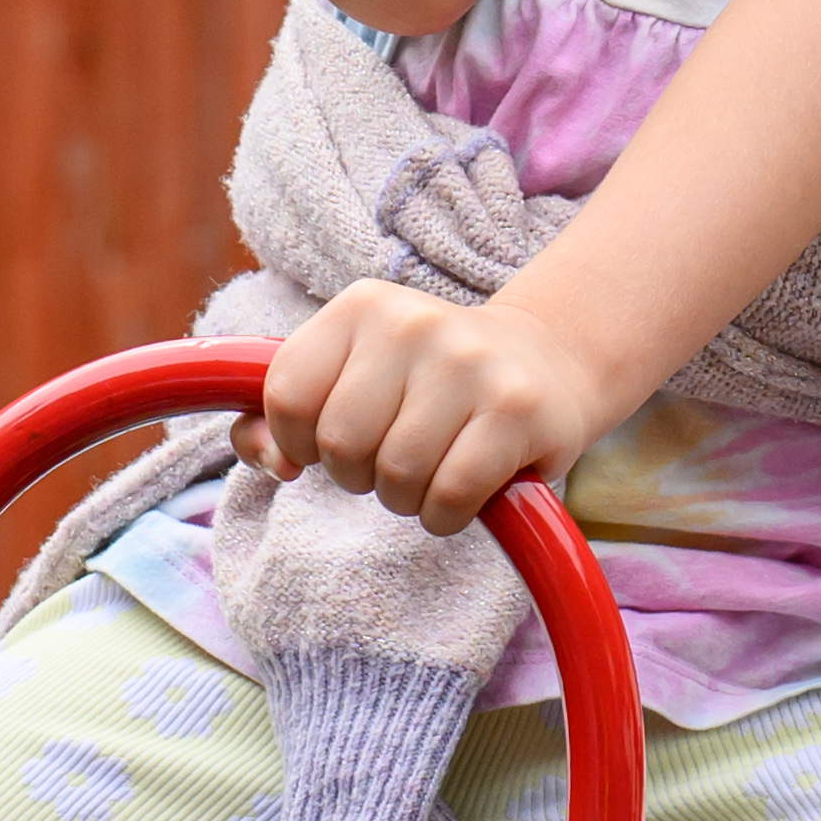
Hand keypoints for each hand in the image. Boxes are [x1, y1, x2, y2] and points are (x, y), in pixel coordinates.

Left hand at [244, 282, 620, 538]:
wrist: (546, 363)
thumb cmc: (426, 384)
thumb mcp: (352, 374)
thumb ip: (281, 415)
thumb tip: (274, 461)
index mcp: (362, 305)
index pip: (286, 395)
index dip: (299, 440)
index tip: (333, 440)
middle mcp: (413, 322)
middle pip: (340, 443)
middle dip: (358, 474)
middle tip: (393, 457)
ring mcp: (468, 363)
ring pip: (394, 476)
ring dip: (405, 498)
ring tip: (431, 469)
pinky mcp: (516, 409)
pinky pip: (448, 496)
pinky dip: (444, 515)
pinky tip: (462, 492)